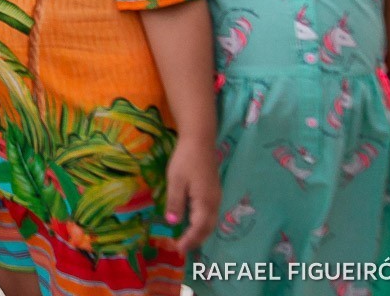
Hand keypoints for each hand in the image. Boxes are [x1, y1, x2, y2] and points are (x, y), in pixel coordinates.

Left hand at [165, 138, 220, 253]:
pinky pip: (210, 214)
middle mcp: (214, 202)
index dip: (189, 240)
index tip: (178, 249)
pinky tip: (193, 223)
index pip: (198, 228)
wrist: (200, 140)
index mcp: (204, 201)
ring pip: (210, 222)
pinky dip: (202, 224)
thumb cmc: (185, 159)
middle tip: (181, 248)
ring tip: (186, 240)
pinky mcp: (214, 192)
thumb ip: (175, 202)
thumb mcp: (175, 180)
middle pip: (207, 228)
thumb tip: (173, 222)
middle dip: (195, 240)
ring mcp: (216, 196)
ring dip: (200, 233)